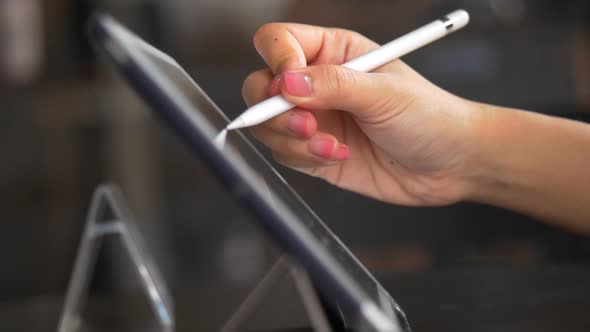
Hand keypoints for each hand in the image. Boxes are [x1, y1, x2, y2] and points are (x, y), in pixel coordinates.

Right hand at [242, 23, 481, 205]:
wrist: (450, 164)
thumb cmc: (430, 115)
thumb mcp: (384, 93)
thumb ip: (334, 84)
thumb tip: (287, 82)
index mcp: (334, 52)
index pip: (280, 42)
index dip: (277, 61)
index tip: (290, 85)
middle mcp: (318, 84)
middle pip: (261, 85)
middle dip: (275, 110)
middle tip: (307, 124)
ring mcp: (315, 120)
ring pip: (268, 125)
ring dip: (292, 140)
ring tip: (331, 146)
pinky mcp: (314, 153)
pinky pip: (285, 154)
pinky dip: (305, 158)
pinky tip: (339, 156)